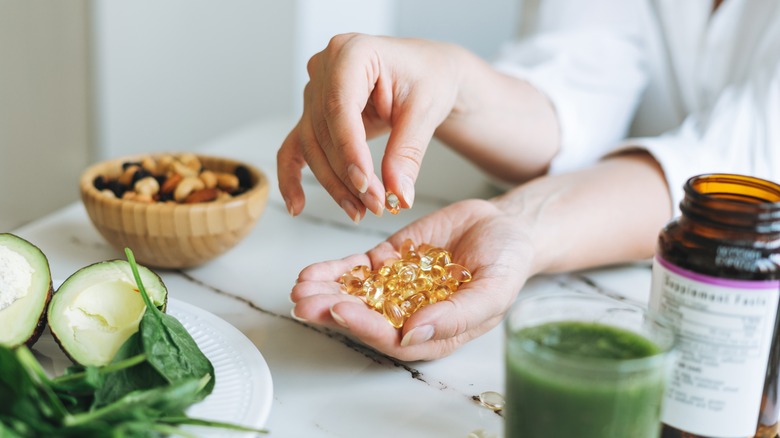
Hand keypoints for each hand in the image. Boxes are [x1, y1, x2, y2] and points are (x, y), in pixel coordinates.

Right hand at [277, 33, 465, 222]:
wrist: (428, 74)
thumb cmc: (428, 78)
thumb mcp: (426, 111)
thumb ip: (407, 152)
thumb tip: (398, 194)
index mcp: (352, 52)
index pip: (340, 107)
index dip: (349, 150)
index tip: (366, 185)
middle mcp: (324, 68)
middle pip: (324, 132)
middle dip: (348, 175)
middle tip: (376, 205)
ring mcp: (315, 91)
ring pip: (312, 146)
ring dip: (334, 184)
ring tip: (360, 210)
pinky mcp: (313, 114)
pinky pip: (295, 147)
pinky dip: (292, 177)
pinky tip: (298, 205)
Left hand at [289, 199, 533, 360]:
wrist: (505, 226)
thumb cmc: (508, 264)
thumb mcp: (493, 290)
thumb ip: (456, 315)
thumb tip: (413, 335)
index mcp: (434, 332)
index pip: (393, 338)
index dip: (365, 327)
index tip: (341, 312)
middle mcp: (409, 314)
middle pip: (365, 319)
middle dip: (332, 311)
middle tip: (305, 303)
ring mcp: (396, 287)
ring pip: (354, 295)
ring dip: (325, 293)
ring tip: (300, 288)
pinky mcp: (388, 261)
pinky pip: (356, 269)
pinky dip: (334, 271)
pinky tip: (311, 272)